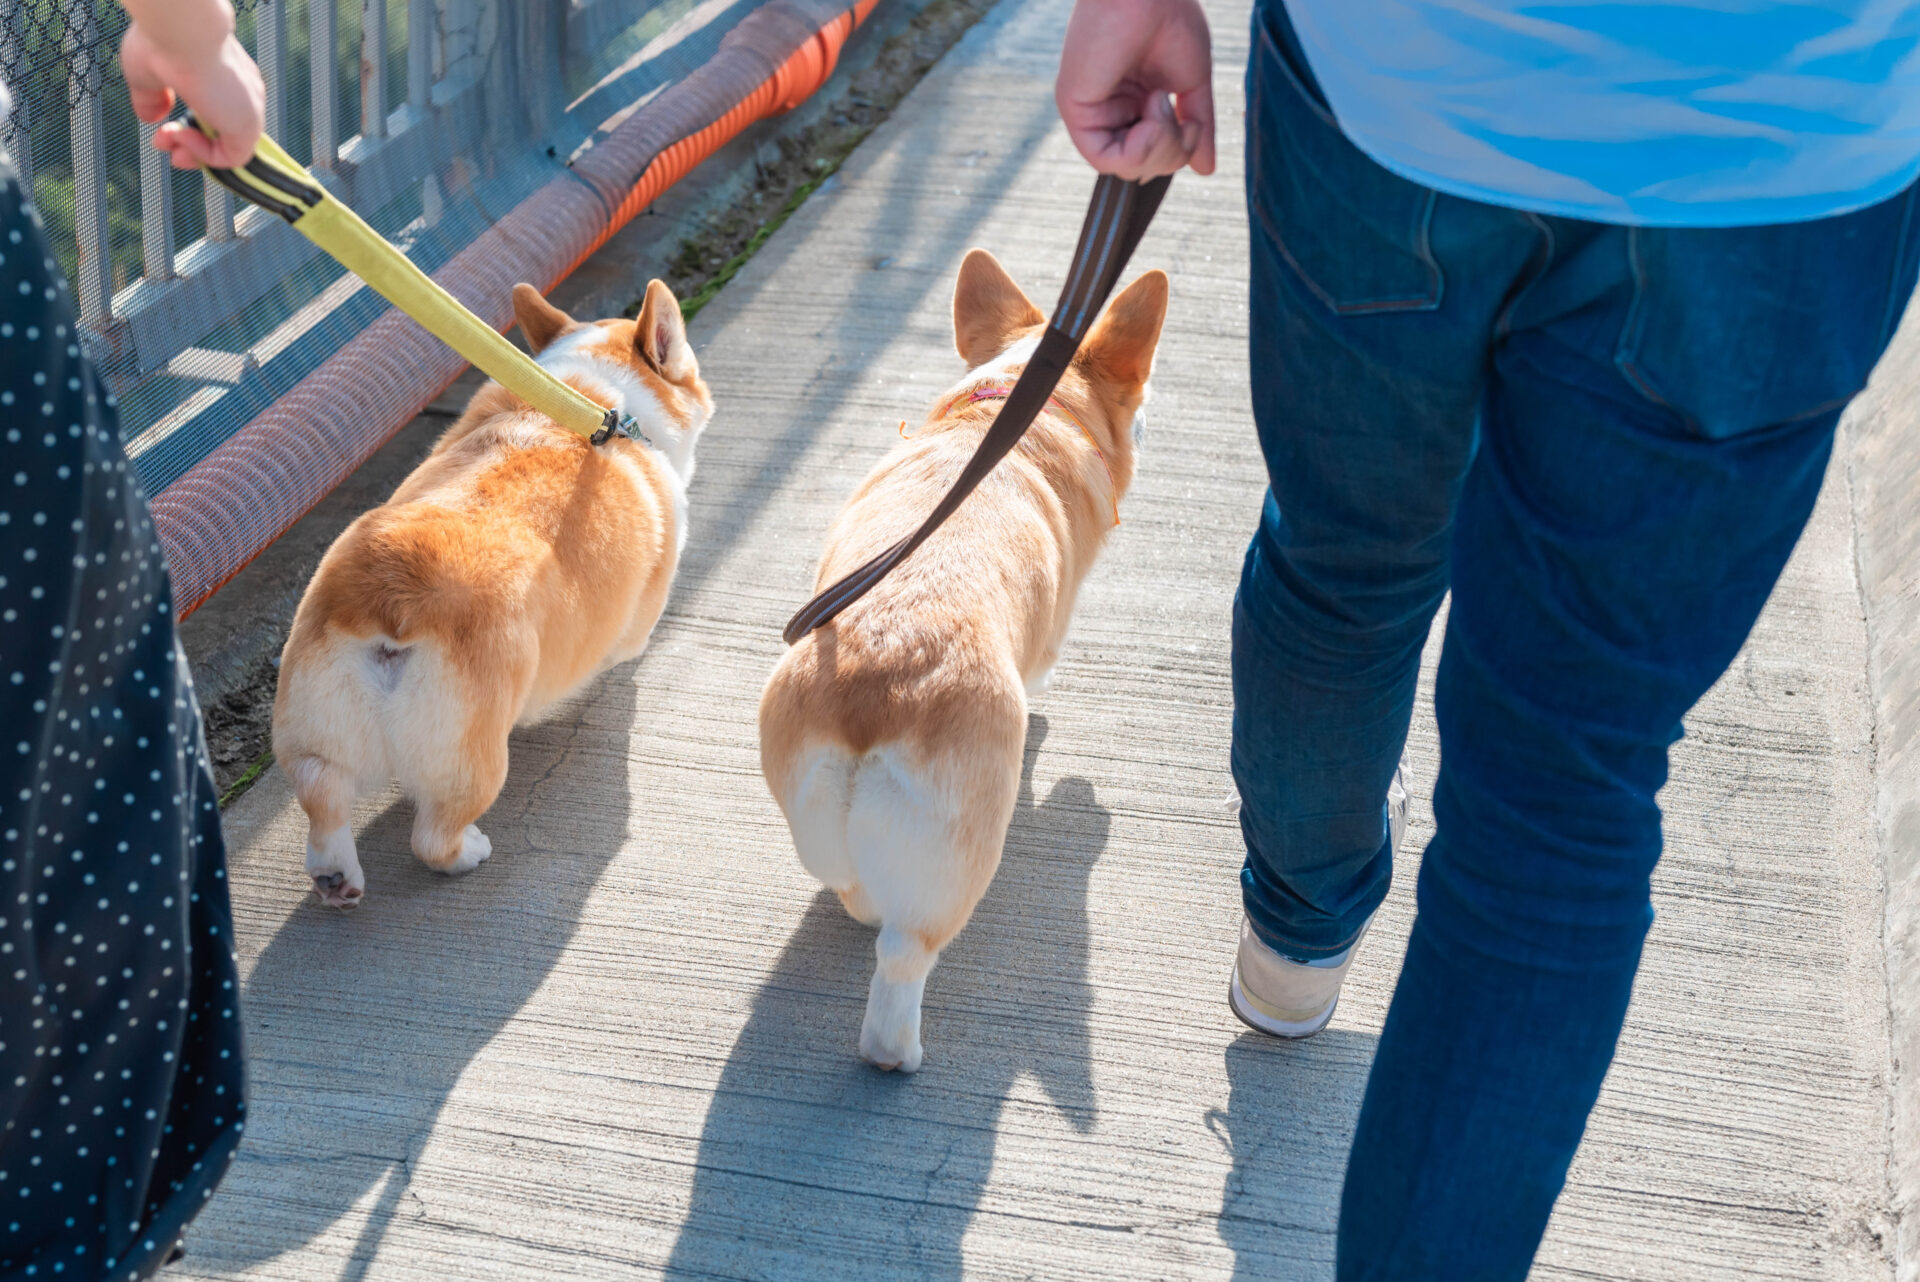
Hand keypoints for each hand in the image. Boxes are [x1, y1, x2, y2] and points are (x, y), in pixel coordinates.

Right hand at [120, 1, 264, 170]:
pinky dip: (205, 155)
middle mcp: (241, 93)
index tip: (165, 132)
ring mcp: (248, 109)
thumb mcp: (147, 75)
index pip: (217, 116)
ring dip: (194, 152)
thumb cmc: (162, 41)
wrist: (180, 31)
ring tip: (168, 140)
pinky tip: (183, 135)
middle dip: (190, 146)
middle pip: (224, 135)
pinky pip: (234, 157)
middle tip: (161, 142)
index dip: (192, 132)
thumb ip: (151, 98)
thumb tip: (149, 118)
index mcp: (224, 78)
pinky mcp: (250, 124)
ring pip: (230, 149)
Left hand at [1056, 0, 1214, 178]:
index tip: (1193, 125)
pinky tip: (1151, 112)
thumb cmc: (1170, 16)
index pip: (1154, 153)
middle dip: (1172, 153)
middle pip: (1141, 167)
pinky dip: (1138, 148)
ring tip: (1162, 102)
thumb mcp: (1192, 83)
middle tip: (1181, 116)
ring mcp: (1093, 109)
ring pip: (1125, 168)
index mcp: (1135, 100)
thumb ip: (1197, 128)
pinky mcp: (1076, 108)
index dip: (1178, 152)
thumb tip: (1205, 168)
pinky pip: (1105, 159)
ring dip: (1159, 146)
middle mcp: (1111, 108)